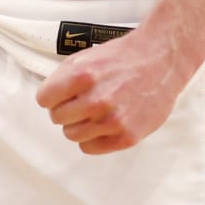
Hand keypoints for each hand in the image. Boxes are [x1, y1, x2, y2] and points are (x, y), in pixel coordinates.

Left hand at [36, 32, 192, 154]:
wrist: (160, 61)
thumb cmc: (124, 57)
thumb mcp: (86, 57)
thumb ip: (63, 77)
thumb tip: (48, 98)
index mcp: (82, 76)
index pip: (44, 99)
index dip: (51, 96)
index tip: (58, 96)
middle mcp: (96, 100)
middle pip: (57, 118)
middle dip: (65, 109)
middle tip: (80, 102)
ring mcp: (112, 120)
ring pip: (72, 135)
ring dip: (79, 125)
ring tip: (94, 112)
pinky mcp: (126, 136)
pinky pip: (90, 148)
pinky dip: (93, 138)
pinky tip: (103, 124)